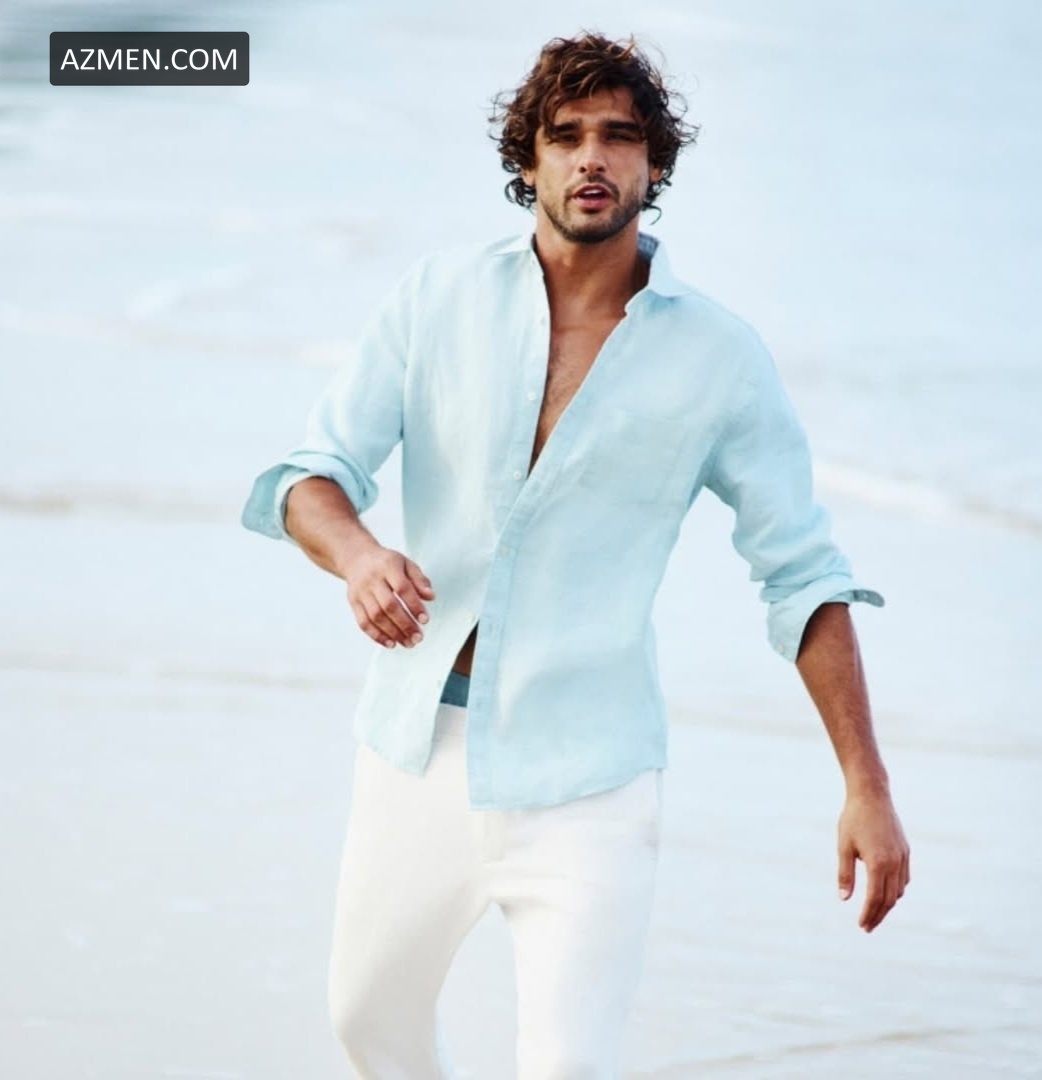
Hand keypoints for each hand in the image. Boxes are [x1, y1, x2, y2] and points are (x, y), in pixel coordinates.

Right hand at [342, 544, 434, 649]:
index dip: (414, 605)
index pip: (402, 588)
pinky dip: (377, 635)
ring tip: (408, 643)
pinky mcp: (353, 602)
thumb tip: (430, 597)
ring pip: (376, 616)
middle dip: (405, 624)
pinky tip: (390, 643)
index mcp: (388, 566)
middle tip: (418, 637)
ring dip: (393, 633)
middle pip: (388, 605)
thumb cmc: (386, 563)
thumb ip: (420, 580)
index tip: (424, 620)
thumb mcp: (406, 564)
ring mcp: (361, 592)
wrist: (357, 559)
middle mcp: (372, 579)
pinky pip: (363, 622)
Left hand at [837, 790, 909, 931]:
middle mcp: (894, 863)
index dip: (869, 915)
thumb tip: (844, 899)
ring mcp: (903, 857)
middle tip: (868, 927)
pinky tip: (887, 892)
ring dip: (888, 904)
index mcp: (878, 863)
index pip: (875, 898)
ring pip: (899, 890)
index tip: (862, 926)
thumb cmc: (853, 819)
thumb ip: (845, 874)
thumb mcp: (844, 846)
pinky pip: (904, 878)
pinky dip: (897, 890)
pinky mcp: (905, 850)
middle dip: (878, 915)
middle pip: (889, 899)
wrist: (872, 795)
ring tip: (875, 912)